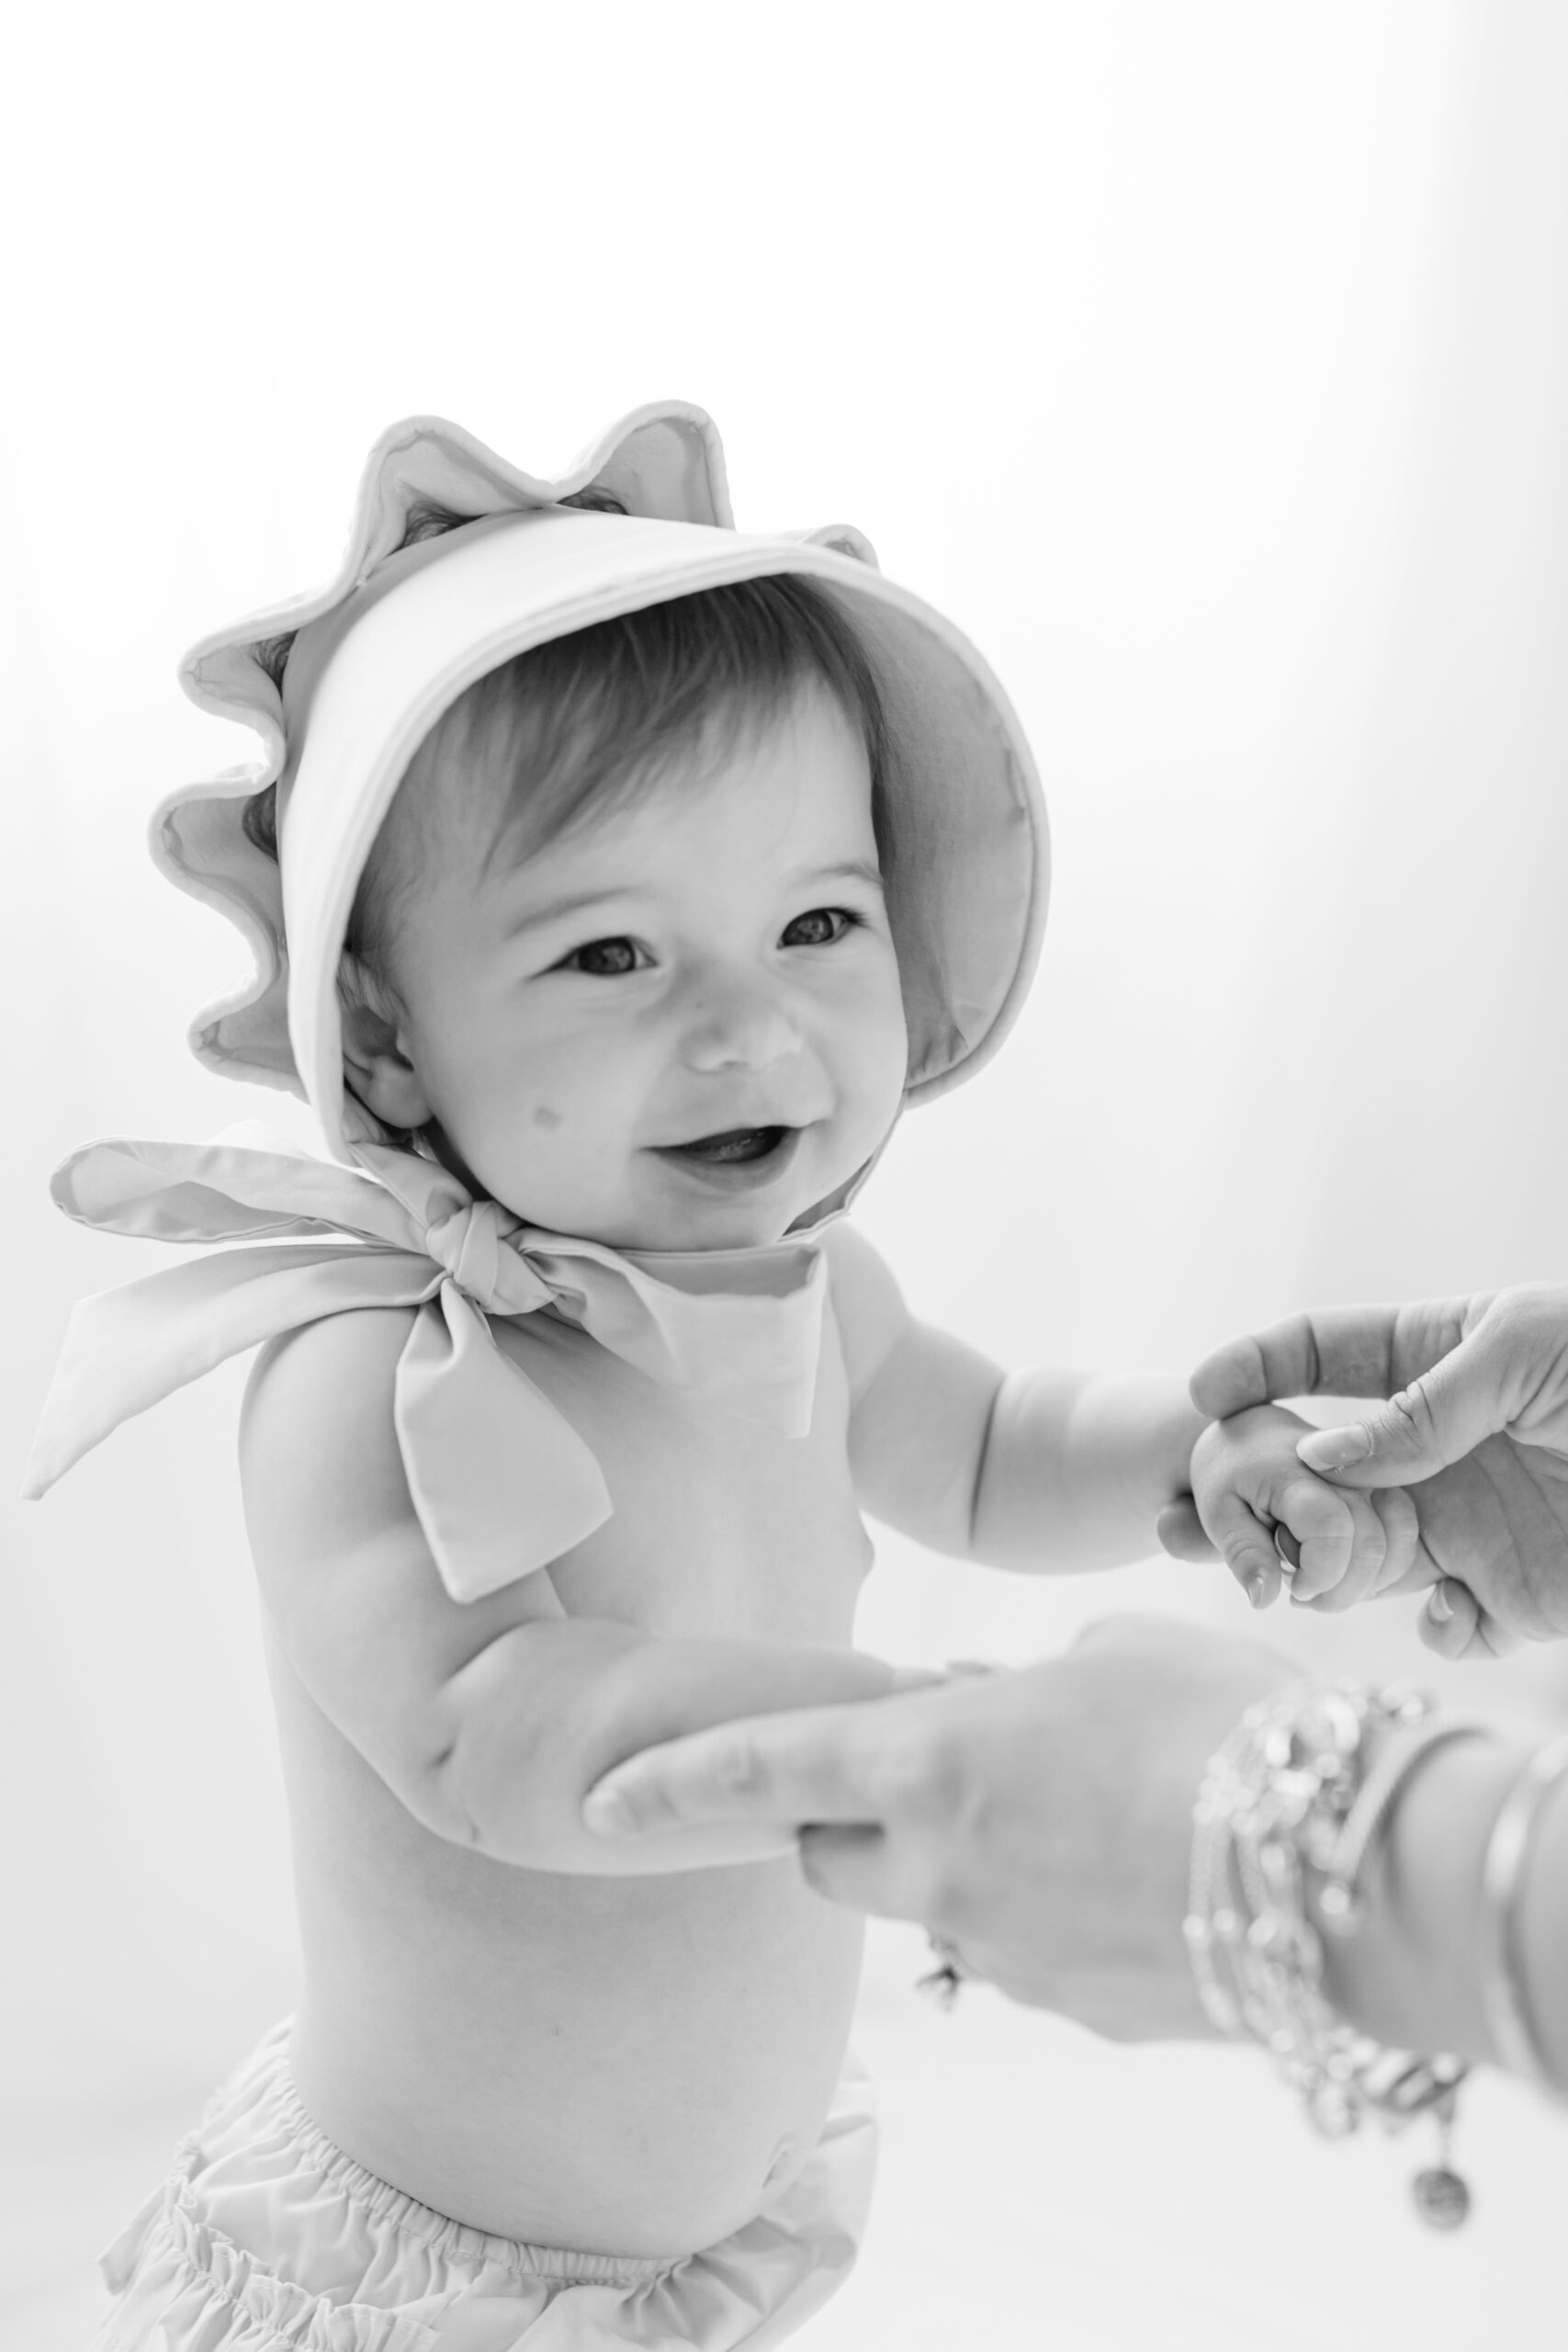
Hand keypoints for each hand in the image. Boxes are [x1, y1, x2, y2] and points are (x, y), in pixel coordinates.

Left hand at [582, 1615, 1293, 2039]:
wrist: (1353, 1870)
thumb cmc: (1230, 1721)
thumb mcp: (1119, 1651)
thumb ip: (1024, 1678)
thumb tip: (988, 1699)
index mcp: (930, 1758)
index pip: (761, 1768)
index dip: (668, 1782)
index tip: (592, 1796)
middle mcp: (941, 1868)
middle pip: (830, 1858)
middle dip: (843, 1820)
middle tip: (920, 1771)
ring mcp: (1003, 1955)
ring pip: (933, 1908)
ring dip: (960, 1863)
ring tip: (1072, 1813)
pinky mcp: (1071, 2010)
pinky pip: (1021, 1953)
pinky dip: (1041, 1911)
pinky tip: (1127, 1872)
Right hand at [1179, 1288, 1567, 1656]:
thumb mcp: (1522, 1348)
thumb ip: (1423, 1402)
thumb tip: (1319, 1459)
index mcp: (1438, 1363)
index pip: (1325, 1352)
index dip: (1257, 1364)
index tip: (1205, 1393)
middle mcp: (1440, 1449)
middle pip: (1317, 1472)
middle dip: (1248, 1494)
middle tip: (1183, 1521)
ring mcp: (1472, 1523)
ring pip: (1360, 1560)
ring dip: (1317, 1579)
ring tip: (1286, 1584)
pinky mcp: (1518, 1594)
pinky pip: (1452, 1627)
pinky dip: (1440, 1630)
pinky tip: (1452, 1606)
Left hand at [1189, 1404, 1419, 1611]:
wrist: (1252, 1440)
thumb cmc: (1230, 1480)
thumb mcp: (1218, 1515)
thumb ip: (1243, 1555)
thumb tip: (1264, 1600)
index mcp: (1294, 1471)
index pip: (1331, 1530)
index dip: (1319, 1576)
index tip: (1293, 1591)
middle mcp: (1345, 1468)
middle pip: (1371, 1546)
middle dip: (1340, 1591)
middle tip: (1303, 1595)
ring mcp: (1372, 1476)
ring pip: (1398, 1544)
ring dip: (1365, 1583)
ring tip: (1322, 1582)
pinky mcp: (1387, 1487)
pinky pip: (1405, 1537)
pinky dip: (1383, 1569)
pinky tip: (1346, 1572)